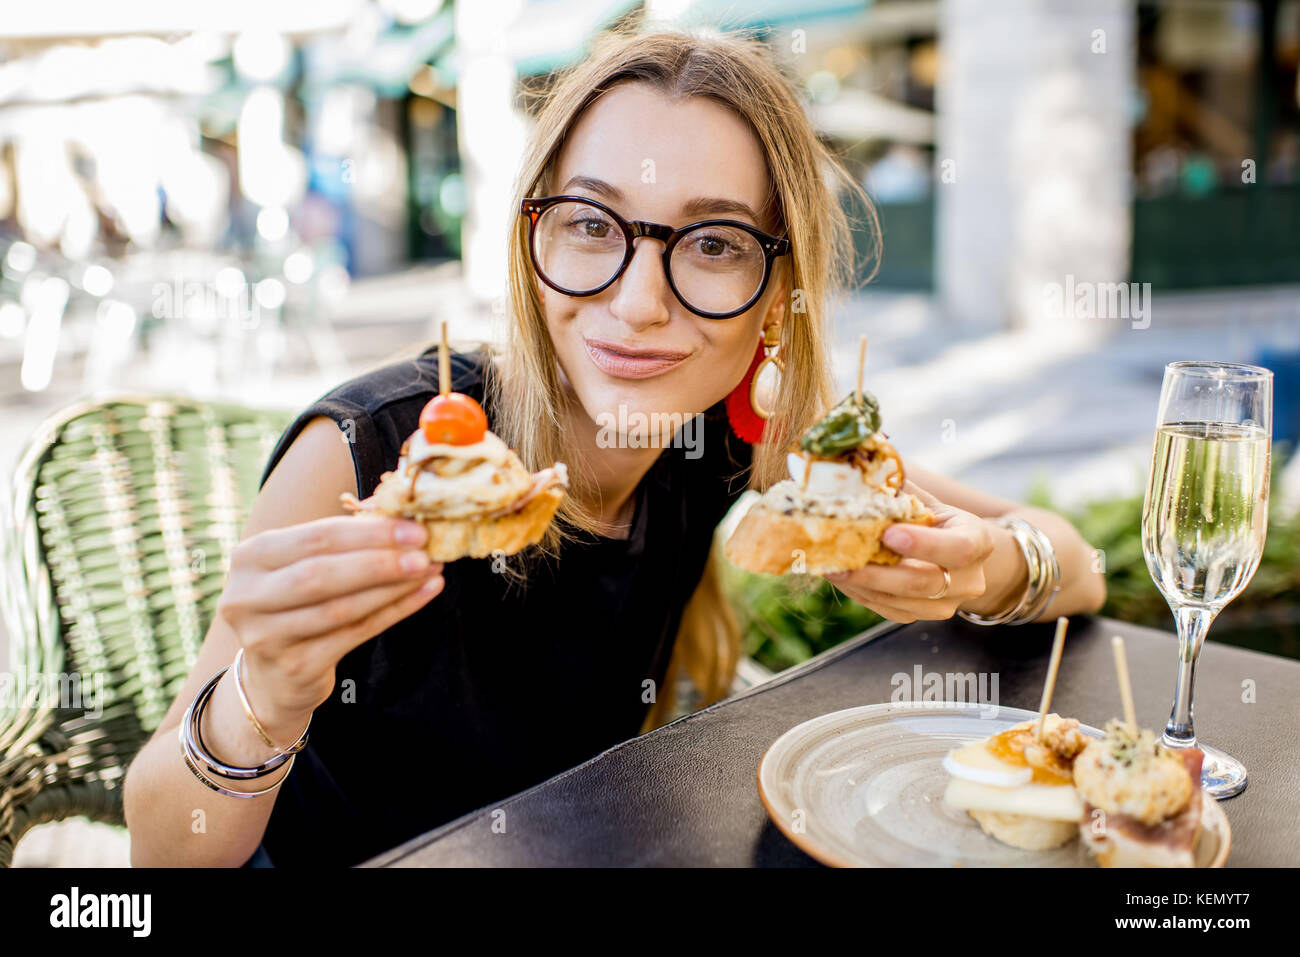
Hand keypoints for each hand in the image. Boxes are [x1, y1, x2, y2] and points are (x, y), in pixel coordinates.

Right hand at [216, 515, 444, 729]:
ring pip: (341, 608)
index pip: (316, 537)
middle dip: (380, 560)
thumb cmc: (298, 604)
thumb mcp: (303, 567)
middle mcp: (248, 596)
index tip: (414, 527)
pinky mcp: (293, 666)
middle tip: (426, 551)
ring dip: (392, 587)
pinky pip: (354, 634)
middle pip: (322, 574)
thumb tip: (406, 522)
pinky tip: (423, 594)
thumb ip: (344, 545)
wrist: (274, 675)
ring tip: (430, 570)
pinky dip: (394, 612)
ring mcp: (266, 636)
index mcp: (251, 557)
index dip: (368, 533)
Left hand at [823, 481, 994, 622]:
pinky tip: (838, 576)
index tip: (888, 534)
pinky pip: (887, 610)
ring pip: (900, 602)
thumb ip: (902, 493)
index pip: (959, 549)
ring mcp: (946, 605)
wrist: (958, 556)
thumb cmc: (938, 521)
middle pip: (923, 583)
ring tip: (828, 567)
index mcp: (978, 541)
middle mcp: (968, 580)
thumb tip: (862, 476)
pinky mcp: (920, 616)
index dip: (923, 544)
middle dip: (877, 574)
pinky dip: (859, 593)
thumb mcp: (930, 503)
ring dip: (860, 585)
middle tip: (839, 561)